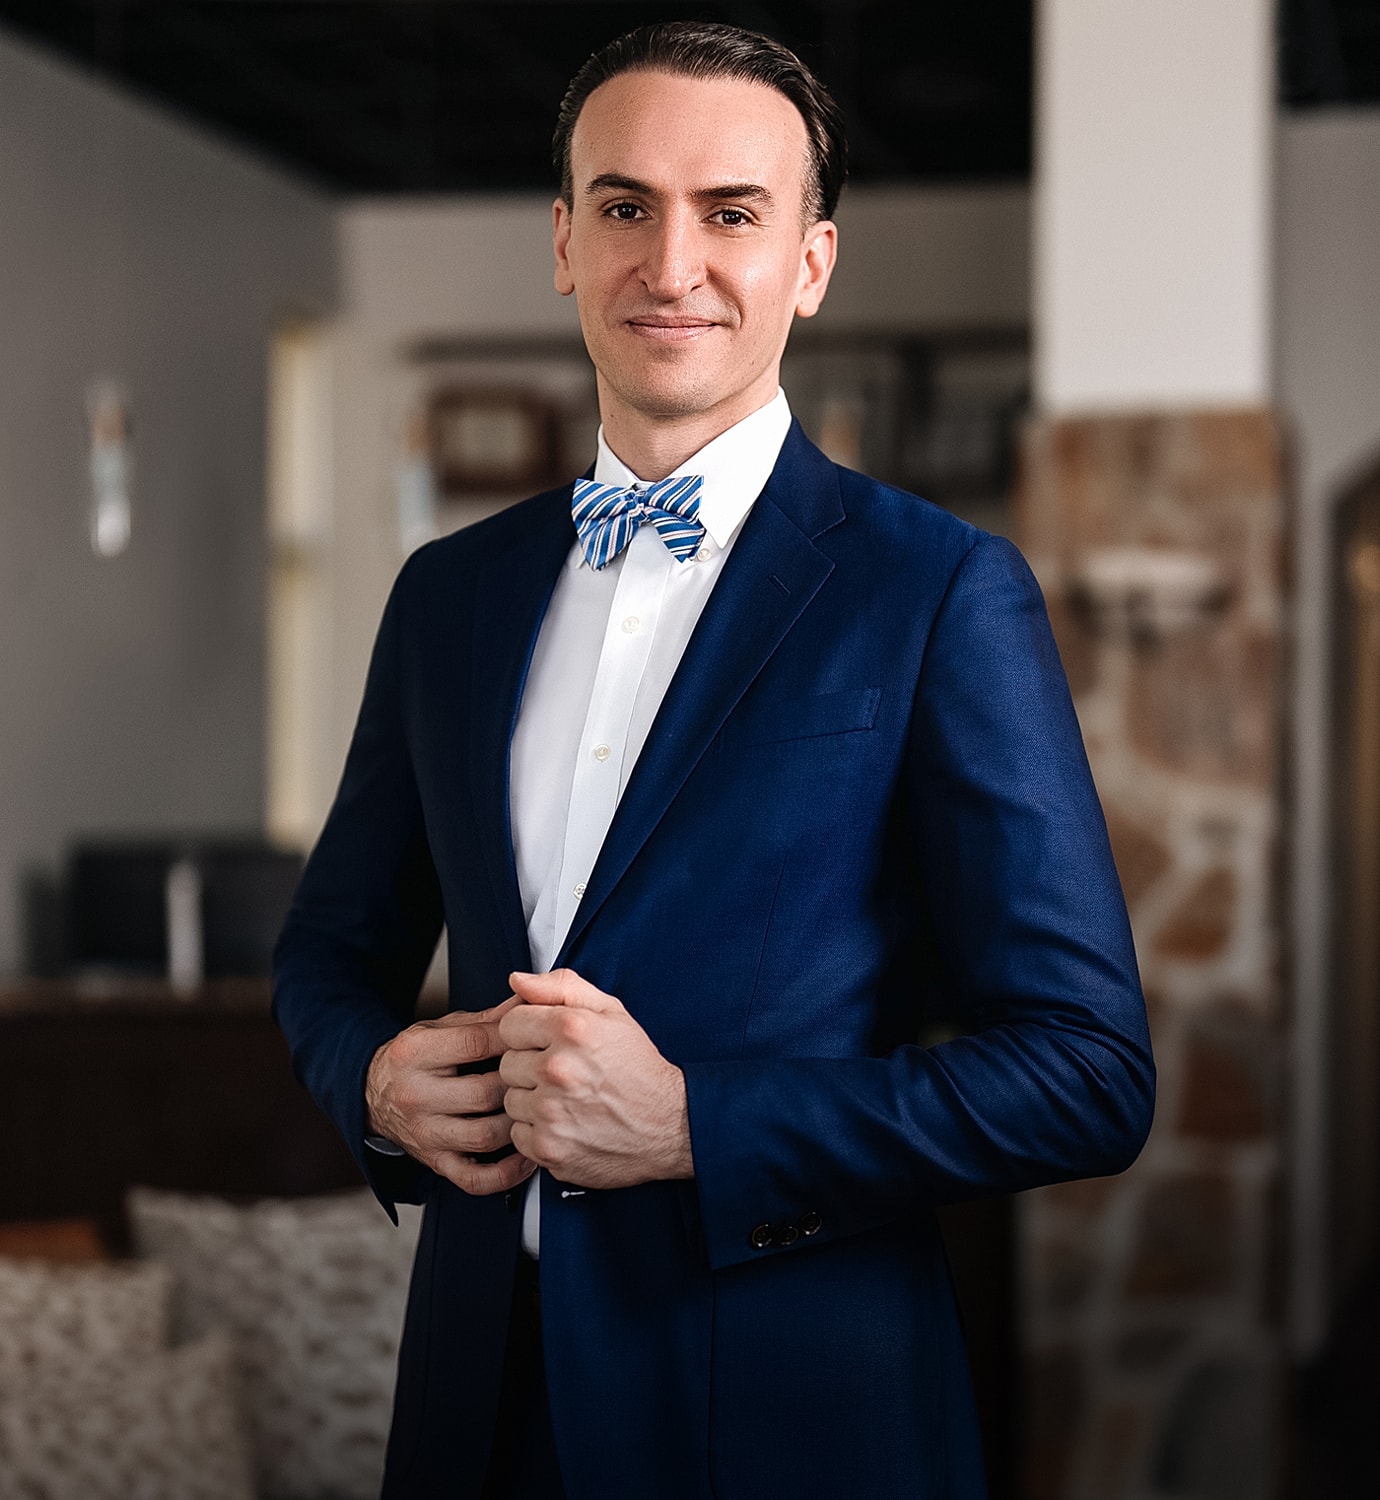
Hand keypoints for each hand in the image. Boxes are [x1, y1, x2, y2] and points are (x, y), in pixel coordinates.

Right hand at [365, 997, 536, 1196]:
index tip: (537, 1037)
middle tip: (543, 1078)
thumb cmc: (414, 1058)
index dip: (514, 1039)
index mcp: (414, 1053)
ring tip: (538, 1111)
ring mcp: (424, 1133)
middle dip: (521, 1084)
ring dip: (519, 1125)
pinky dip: (507, 1173)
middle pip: (484, 1093)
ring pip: (484, 1136)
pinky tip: (526, 1155)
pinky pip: (474, 1179)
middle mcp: (415, 1095)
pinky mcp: (433, 1162)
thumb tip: (526, 1004)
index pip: (476, 1043)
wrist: (372, 1095)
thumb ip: (486, 1019)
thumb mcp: (441, 1028)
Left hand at [498, 969, 693, 1189]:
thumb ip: (561, 988)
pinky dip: (537, 1131)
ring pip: (510, 1100)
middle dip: (530, 1067)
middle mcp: (558, 1069)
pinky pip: (517, 1134)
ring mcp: (552, 1112)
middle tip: (564, 1074)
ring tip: (566, 1100)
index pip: (509, 1025)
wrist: (670, 1124)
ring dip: (532, 1101)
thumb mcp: (610, 1011)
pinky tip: (566, 1123)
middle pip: (506, 1064)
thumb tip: (518, 981)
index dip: (528, 1034)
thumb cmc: (639, 1068)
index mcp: (571, 1028)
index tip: (547, 1044)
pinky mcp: (549, 1148)